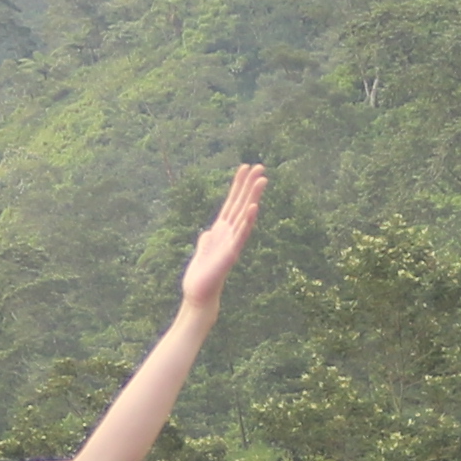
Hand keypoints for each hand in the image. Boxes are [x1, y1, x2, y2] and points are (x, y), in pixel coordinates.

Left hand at [173, 161, 267, 317]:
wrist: (198, 294)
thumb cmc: (201, 275)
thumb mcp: (203, 251)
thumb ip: (207, 239)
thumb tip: (208, 232)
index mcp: (222, 230)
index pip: (232, 202)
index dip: (238, 185)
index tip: (245, 167)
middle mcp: (230, 233)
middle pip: (241, 204)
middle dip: (250, 185)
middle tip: (260, 166)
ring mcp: (232, 242)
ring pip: (244, 215)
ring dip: (253, 197)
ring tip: (262, 180)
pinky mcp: (231, 253)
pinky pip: (241, 234)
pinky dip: (247, 221)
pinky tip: (253, 207)